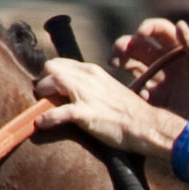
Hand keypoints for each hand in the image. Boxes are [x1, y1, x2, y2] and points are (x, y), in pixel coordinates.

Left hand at [32, 56, 188, 166]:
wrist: (146, 126)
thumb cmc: (129, 113)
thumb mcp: (109, 91)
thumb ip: (92, 88)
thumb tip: (76, 94)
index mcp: (93, 71)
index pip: (60, 63)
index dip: (52, 75)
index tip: (52, 89)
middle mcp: (87, 78)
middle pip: (50, 68)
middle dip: (44, 82)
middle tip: (46, 98)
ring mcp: (85, 94)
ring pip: (50, 83)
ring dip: (42, 96)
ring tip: (43, 110)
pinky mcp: (85, 113)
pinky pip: (57, 112)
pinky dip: (47, 118)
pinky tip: (41, 123)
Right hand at [108, 19, 188, 125]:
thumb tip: (180, 24)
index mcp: (177, 48)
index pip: (158, 31)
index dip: (148, 28)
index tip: (141, 32)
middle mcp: (164, 61)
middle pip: (139, 46)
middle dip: (125, 45)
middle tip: (118, 52)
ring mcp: (157, 79)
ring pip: (132, 65)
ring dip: (121, 61)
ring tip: (114, 62)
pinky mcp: (154, 98)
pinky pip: (136, 91)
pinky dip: (130, 88)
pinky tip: (130, 89)